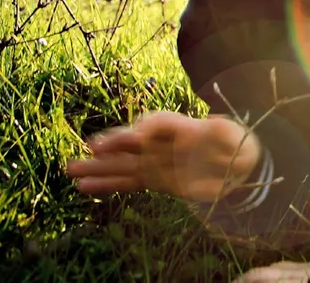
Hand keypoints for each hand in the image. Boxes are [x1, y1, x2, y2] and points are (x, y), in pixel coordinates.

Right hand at [66, 111, 261, 202]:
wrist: (237, 165)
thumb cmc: (237, 145)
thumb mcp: (236, 136)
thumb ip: (222, 132)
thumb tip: (211, 125)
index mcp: (184, 128)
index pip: (160, 123)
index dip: (147, 127)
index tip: (136, 136)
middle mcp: (164, 143)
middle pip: (134, 141)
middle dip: (113, 144)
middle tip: (91, 148)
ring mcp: (156, 161)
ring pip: (123, 163)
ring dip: (99, 167)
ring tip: (72, 169)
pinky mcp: (154, 180)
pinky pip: (127, 181)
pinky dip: (107, 184)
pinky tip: (85, 186)